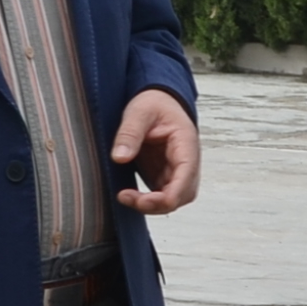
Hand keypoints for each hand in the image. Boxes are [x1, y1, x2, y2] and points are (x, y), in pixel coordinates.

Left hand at [112, 88, 199, 213]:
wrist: (158, 100)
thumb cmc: (155, 103)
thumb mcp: (139, 111)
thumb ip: (129, 134)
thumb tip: (120, 157)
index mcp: (186, 145)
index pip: (186, 180)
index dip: (167, 197)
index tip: (142, 200)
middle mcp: (186, 161)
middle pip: (182, 195)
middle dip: (157, 205)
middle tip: (128, 198)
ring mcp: (176, 170)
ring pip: (173, 199)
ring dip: (152, 205)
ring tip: (126, 197)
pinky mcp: (164, 174)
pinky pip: (161, 195)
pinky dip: (147, 201)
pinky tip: (129, 195)